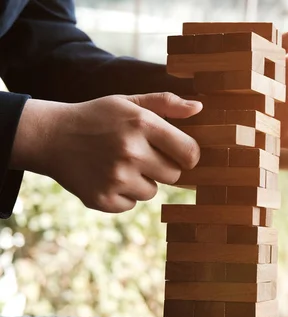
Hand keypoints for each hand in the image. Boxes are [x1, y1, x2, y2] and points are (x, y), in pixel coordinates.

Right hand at [11, 93, 201, 212]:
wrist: (50, 137)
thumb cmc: (98, 118)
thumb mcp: (129, 102)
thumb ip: (166, 103)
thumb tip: (199, 108)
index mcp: (142, 124)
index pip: (190, 153)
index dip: (187, 155)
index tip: (177, 152)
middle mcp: (131, 152)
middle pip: (174, 175)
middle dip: (162, 167)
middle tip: (139, 155)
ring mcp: (116, 178)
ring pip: (152, 191)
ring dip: (142, 181)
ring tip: (118, 164)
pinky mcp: (103, 199)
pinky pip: (132, 204)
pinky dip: (123, 195)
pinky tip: (105, 176)